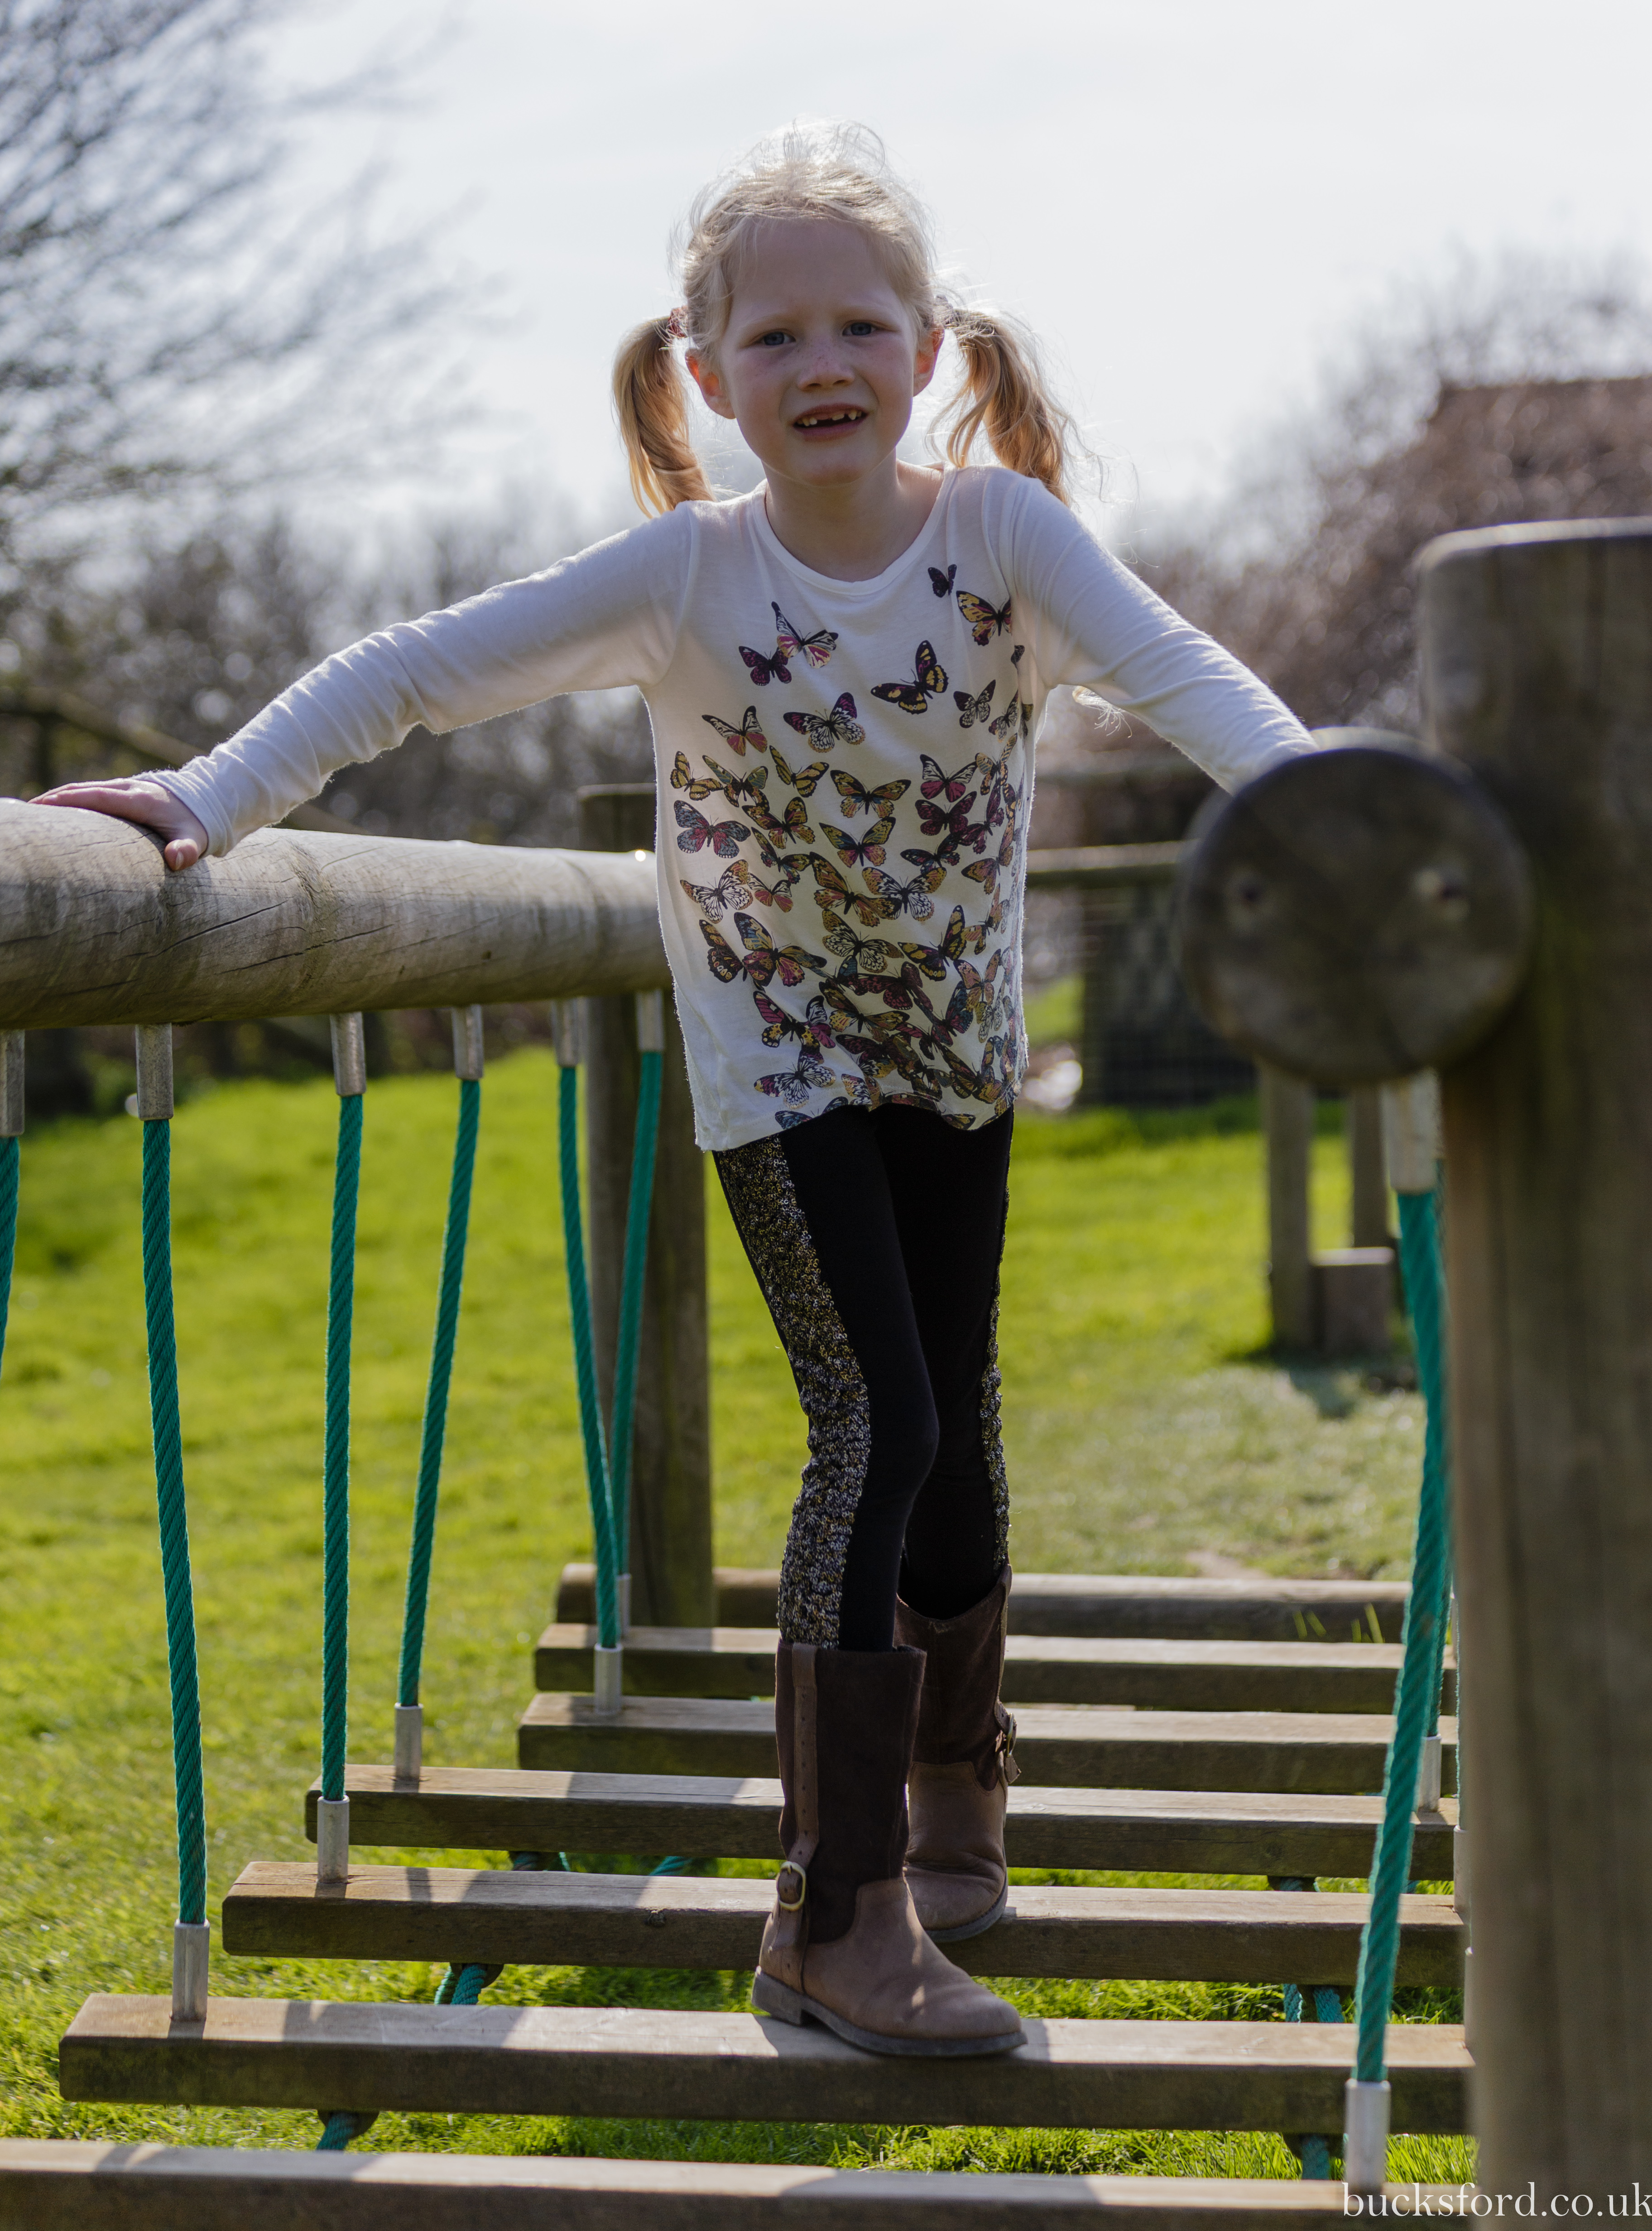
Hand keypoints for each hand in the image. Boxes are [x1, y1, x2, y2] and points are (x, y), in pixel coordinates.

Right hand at [30, 776, 210, 870]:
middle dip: (56, 799)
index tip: (43, 807)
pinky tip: (61, 809)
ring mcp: (126, 788)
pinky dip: (75, 797)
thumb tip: (177, 861)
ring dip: (61, 797)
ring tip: (36, 811)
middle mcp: (129, 789)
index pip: (97, 798)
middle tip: (29, 812)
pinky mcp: (125, 791)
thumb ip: (188, 851)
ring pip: (87, 789)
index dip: (70, 802)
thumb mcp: (197, 840)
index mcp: (139, 800)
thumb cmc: (199, 824)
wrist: (210, 799)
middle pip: (84, 790)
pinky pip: (94, 792)